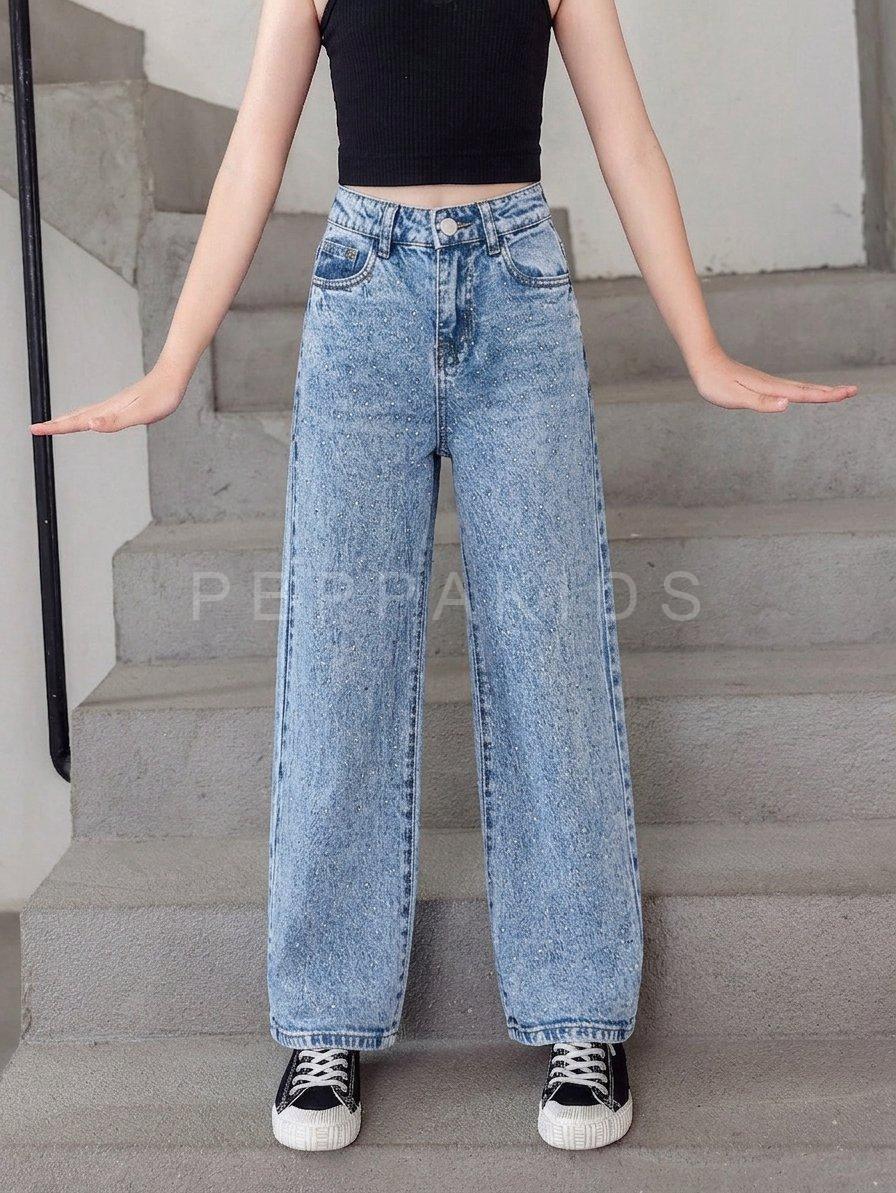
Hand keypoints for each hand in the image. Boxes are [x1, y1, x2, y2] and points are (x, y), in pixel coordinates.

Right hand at [30, 358, 188, 435]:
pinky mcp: (123, 404)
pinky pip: (96, 412)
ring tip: (55, 425)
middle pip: (75, 416)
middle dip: (55, 424)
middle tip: (35, 429)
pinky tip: (89, 420)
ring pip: (84, 413)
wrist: (173, 376)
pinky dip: (85, 416)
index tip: (34, 430)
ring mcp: (114, 404)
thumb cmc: (160, 396)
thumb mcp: (140, 414)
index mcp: (107, 410)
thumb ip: (115, 421)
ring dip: (67, 420)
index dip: (55, 427)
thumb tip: (90, 425)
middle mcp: (107, 406)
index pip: (76, 421)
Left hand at [689, 347, 858, 413]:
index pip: (804, 394)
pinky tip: (803, 393)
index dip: (827, 395)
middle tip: (854, 391)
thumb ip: (761, 402)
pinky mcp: (761, 383)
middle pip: (807, 389)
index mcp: (771, 388)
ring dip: (820, 390)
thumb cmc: (716, 382)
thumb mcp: (736, 397)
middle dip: (831, 391)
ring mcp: (768, 382)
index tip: (848, 393)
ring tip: (836, 392)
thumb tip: (787, 404)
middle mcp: (773, 384)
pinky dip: (803, 390)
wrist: (704, 361)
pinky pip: (789, 388)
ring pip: (799, 387)